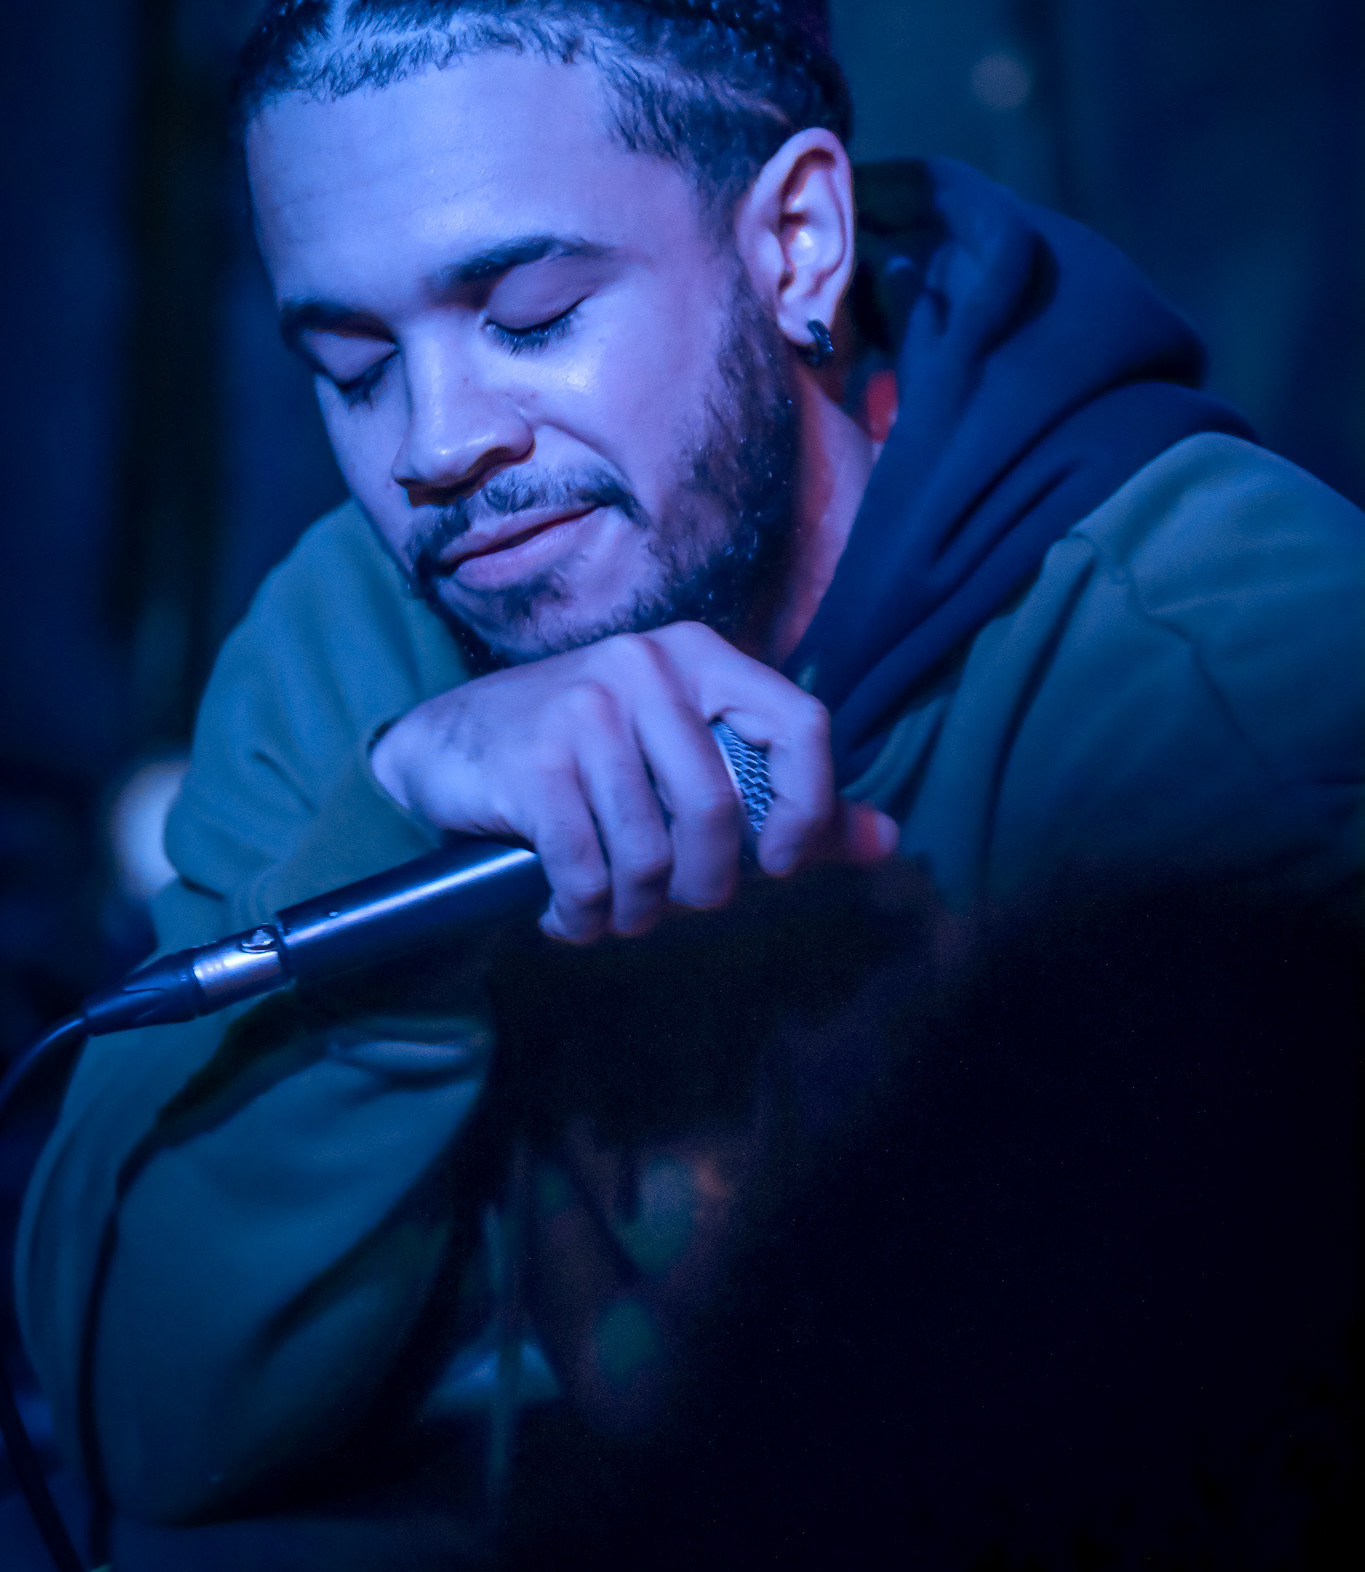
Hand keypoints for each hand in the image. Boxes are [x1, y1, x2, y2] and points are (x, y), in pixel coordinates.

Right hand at [371, 621, 897, 940]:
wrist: (447, 744)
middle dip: (704, 889)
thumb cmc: (585, 756)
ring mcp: (585, 708)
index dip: (810, 811)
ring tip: (611, 909)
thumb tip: (885, 840)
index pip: (804, 726)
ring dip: (634, 910)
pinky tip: (567, 913)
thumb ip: (787, 798)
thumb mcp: (687, 757)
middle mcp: (646, 666)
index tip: (781, 865)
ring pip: (651, 853)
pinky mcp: (532, 760)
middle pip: (721, 812)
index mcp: (701, 656)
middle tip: (674, 906)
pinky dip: (582, 915)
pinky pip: (587, 870)